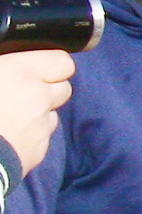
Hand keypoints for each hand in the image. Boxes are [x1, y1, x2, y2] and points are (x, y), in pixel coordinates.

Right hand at [0, 51, 74, 174]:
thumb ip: (2, 69)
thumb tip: (7, 71)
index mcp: (19, 73)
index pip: (62, 62)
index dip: (51, 65)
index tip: (34, 69)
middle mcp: (37, 97)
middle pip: (63, 88)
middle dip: (48, 89)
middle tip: (21, 93)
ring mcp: (40, 127)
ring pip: (52, 115)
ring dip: (39, 114)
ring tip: (10, 117)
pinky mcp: (37, 152)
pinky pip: (42, 138)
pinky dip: (30, 136)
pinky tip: (8, 138)